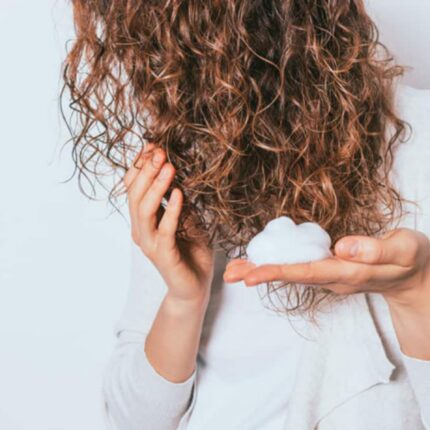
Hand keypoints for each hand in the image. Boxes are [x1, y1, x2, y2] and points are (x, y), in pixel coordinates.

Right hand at [124, 143, 214, 304]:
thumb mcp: (187, 219)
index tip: (153, 146)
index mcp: (143, 221)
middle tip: (160, 152)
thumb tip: (178, 173)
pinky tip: (179, 194)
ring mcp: (150, 243)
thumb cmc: (190, 252)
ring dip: (156, 186)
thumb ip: (179, 201)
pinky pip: (164, 229)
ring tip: (168, 167)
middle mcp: (141, 231)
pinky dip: (171, 210)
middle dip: (146, 171)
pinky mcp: (163, 255)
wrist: (194, 287)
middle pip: (135, 196)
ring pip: (144, 210)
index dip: (140, 167)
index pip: (134, 189)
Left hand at [224, 228, 429, 358]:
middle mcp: (334, 279)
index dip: (278, 273)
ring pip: (292, 274)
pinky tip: (260, 261)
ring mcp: (330, 277)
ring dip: (262, 271)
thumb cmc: (411, 260)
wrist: (413, 276)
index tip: (251, 276)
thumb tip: (342, 247)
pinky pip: (298, 268)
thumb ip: (376, 250)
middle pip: (292, 277)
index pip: (308, 273)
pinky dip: (277, 265)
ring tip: (233, 270)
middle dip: (260, 275)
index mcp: (349, 273)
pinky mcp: (328, 270)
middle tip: (229, 274)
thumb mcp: (405, 250)